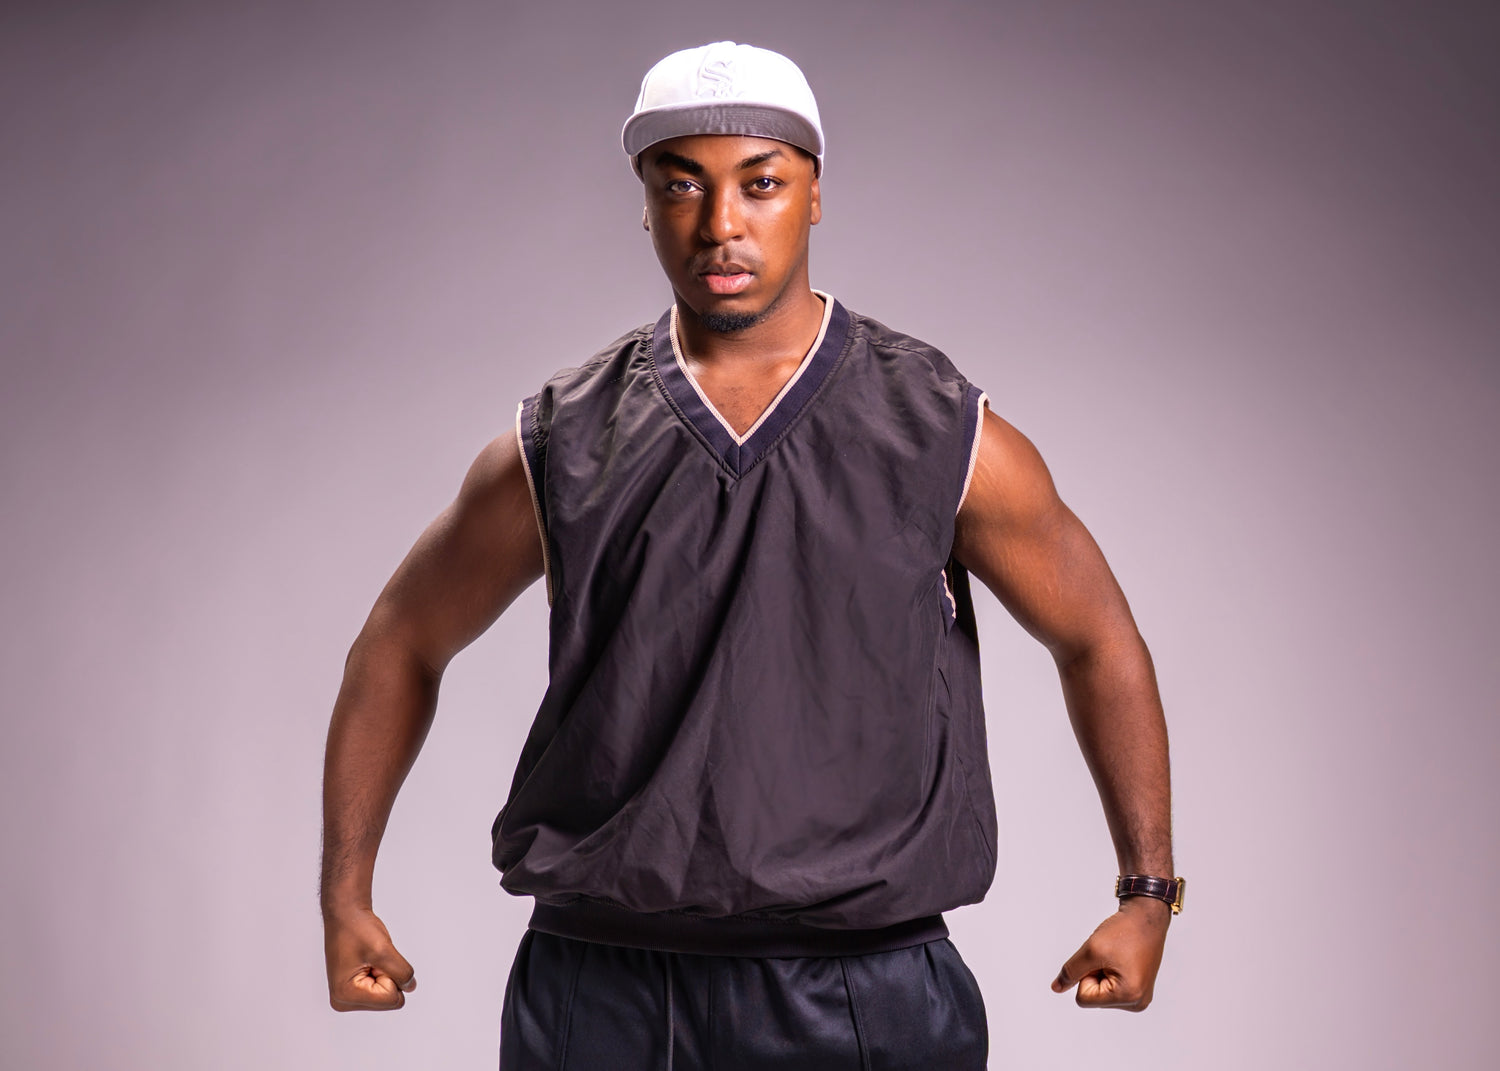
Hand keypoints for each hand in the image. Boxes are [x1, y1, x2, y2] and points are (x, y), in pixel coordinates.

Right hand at [324, 908, 417, 1010]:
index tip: (374, 958)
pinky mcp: (353, 991)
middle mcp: (343, 1001)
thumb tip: (410, 987)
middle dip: (388, 976)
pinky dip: (382, 973)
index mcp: (346, 996)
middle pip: (389, 1000)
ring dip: (385, 973)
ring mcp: (348, 997)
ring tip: (369, 958)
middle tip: (372, 958)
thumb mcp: (384, 950)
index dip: (391, 974)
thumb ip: (401, 972)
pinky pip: (382, 989)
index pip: (392, 999)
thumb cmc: (357, 928)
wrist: (345, 915)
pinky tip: (368, 961)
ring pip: (387, 995)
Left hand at [1050, 896, 1169, 1010]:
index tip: (1102, 958)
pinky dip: (1109, 971)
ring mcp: (1139, 997)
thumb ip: (1070, 971)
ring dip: (1101, 971)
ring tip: (1118, 956)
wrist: (1146, 916)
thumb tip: (1056, 987)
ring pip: (1101, 992)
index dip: (1084, 975)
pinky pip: (1110, 987)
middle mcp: (1137, 1003)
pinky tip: (1121, 959)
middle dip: (1094, 973)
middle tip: (1111, 955)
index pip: (1084, 999)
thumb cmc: (1125, 930)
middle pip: (1093, 998)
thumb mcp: (1091, 950)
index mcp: (1129, 997)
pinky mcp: (1138, 989)